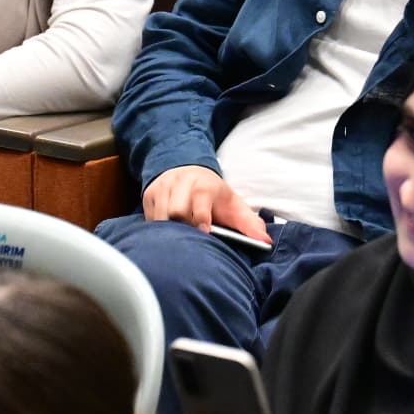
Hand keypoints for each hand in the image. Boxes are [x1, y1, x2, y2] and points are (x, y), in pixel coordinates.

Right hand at [143, 163, 273, 242]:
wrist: (188, 171)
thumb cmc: (213, 195)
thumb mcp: (233, 204)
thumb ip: (249, 223)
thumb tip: (265, 240)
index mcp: (203, 185)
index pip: (199, 201)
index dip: (201, 218)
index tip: (204, 233)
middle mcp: (180, 183)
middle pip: (176, 211)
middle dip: (182, 228)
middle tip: (190, 242)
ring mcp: (162, 188)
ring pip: (159, 216)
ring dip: (168, 232)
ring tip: (178, 242)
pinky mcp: (148, 195)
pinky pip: (148, 218)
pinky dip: (155, 231)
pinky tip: (165, 236)